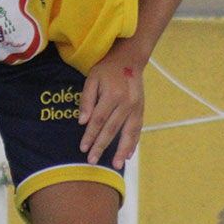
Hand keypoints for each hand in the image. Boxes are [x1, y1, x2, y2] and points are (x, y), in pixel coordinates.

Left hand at [77, 44, 144, 168]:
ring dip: (121, 150)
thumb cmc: (106, 69)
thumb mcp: (91, 79)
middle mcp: (127, 102)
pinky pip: (137, 129)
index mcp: (113, 94)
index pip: (98, 119)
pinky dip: (133, 143)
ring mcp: (136, 107)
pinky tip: (128, 155)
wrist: (129, 58)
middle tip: (92, 161)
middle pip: (112, 129)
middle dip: (101, 146)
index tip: (82, 148)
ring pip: (128, 132)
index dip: (90, 135)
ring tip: (116, 165)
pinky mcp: (142, 109)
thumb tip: (82, 121)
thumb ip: (87, 100)